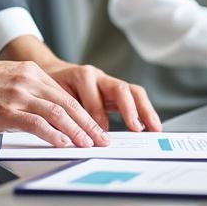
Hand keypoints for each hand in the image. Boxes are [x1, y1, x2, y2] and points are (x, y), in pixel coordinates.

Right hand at [0, 56, 112, 148]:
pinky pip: (37, 124)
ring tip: (88, 145)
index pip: (66, 94)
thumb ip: (27, 90)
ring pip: (58, 114)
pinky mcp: (7, 112)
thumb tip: (45, 111)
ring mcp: (18, 95)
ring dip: (77, 132)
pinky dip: (54, 135)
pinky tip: (64, 144)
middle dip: (88, 124)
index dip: (83, 112)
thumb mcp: (6, 78)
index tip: (94, 127)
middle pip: (68, 104)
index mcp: (30, 71)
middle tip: (101, 139)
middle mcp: (28, 80)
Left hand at [41, 60, 160, 132]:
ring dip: (145, 110)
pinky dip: (144, 111)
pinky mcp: (117, 91)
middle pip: (120, 88)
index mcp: (81, 76)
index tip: (101, 134)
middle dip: (130, 109)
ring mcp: (110, 82)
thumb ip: (64, 112)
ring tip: (154, 128)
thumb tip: (74, 134)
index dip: (98, 115)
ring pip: (133, 91)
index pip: (94, 98)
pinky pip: (135, 97)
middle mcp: (99, 77)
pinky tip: (150, 125)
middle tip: (136, 128)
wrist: (53, 71)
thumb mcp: (52, 97)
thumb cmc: (52, 86)